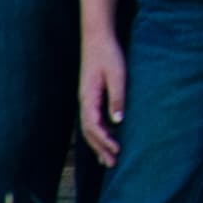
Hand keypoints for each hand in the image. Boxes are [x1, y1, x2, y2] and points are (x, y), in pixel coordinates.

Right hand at [78, 29, 127, 168]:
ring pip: (89, 128)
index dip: (104, 140)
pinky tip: (106, 140)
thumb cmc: (108, 55)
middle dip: (100, 148)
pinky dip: (98, 133)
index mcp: (88, 98)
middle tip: (112, 164)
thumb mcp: (117, 75)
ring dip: (98, 144)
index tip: (117, 150)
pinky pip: (92, 120)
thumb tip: (118, 121)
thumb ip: (117, 97)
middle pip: (89, 132)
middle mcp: (84, 102)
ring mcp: (86, 100)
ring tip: (107, 160)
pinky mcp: (91, 96)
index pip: (93, 126)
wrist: (97, 38)